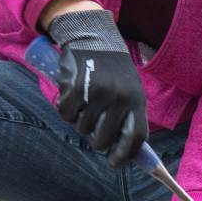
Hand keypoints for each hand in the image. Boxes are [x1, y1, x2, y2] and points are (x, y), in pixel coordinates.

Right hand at [47, 9, 147, 167]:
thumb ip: (128, 116)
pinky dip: (66, 111)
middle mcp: (118, 98)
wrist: (93, 37)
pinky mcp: (75, 89)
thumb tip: (124, 150)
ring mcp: (96, 94)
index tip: (113, 163)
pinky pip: (66, 115)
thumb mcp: (130, 89)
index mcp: (136, 99)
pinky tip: (71, 97)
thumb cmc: (113, 69)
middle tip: (93, 134)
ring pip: (82, 129)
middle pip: (104, 140)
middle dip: (96, 142)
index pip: (135, 138)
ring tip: (84, 105)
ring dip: (80, 122)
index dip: (124, 156)